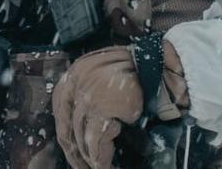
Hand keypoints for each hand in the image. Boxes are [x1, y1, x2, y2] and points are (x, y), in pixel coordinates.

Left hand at [52, 47, 142, 168]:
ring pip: (79, 137)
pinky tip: (104, 165)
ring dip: (88, 158)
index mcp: (75, 72)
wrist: (160, 62)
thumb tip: (82, 130)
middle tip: (84, 166)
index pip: (61, 110)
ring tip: (98, 167)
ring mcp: (86, 94)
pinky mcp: (101, 107)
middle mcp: (75, 81)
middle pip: (66, 126)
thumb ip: (91, 96)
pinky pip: (94, 141)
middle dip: (74, 151)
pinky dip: (100, 157)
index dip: (67, 134)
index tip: (73, 150)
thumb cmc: (140, 72)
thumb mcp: (106, 78)